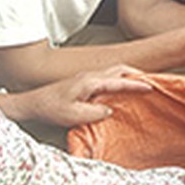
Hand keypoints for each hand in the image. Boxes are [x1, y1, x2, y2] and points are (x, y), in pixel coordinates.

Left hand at [0, 65, 151, 127]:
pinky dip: (120, 80)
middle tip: (152, 82)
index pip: (120, 81)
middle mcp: (91, 76)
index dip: (137, 84)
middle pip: (120, 69)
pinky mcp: (84, 83)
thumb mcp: (74, 115)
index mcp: (91, 82)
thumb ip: (96, 112)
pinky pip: (108, 77)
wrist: (32, 103)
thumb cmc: (51, 108)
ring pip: (114, 71)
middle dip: (138, 73)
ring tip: (141, 84)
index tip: (152, 87)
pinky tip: (121, 90)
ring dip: (129, 75)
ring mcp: (87, 78)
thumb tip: (110, 110)